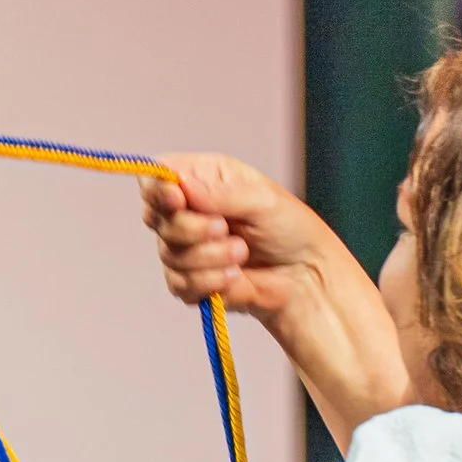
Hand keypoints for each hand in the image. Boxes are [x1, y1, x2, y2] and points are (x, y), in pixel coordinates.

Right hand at [141, 152, 350, 321]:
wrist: (305, 277)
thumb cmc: (290, 229)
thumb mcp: (262, 200)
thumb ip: (220, 194)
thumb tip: (181, 186)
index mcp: (201, 179)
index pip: (156, 177)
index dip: (158, 189)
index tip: (177, 200)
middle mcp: (187, 210)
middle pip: (156, 218)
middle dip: (192, 229)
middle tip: (226, 229)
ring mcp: (184, 247)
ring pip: (169, 254)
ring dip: (209, 258)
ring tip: (242, 254)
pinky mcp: (188, 280)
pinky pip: (179, 284)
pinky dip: (207, 282)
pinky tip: (234, 277)